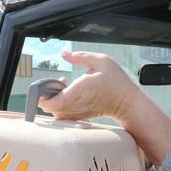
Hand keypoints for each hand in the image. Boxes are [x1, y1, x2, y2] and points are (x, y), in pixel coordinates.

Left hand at [40, 50, 170, 165]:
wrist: (128, 103)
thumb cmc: (117, 82)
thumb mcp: (102, 61)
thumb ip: (80, 56)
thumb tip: (64, 53)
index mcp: (81, 89)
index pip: (55, 102)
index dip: (43, 97)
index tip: (44, 86)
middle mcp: (78, 104)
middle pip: (50, 108)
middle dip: (47, 94)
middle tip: (54, 83)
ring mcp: (79, 113)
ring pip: (55, 113)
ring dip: (52, 100)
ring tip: (62, 87)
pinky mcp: (80, 117)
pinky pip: (63, 116)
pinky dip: (59, 107)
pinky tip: (66, 95)